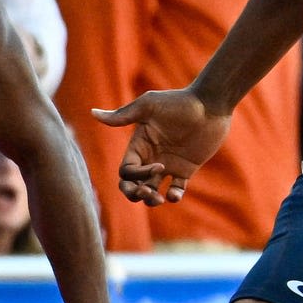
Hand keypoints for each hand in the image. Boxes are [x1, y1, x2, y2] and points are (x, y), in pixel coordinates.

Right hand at [93, 88, 229, 204]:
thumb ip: (123, 115)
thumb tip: (92, 113)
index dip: (136, 175)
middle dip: (134, 194)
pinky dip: (174, 196)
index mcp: (138, 146)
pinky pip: (176, 189)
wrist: (209, 106)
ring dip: (151, 199)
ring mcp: (168, 165)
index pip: (127, 170)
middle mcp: (150, 157)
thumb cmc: (178, 102)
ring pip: (151, 190)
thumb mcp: (148, 106)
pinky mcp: (186, 169)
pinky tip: (174, 195)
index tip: (159, 166)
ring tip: (159, 199)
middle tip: (147, 195)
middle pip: (133, 184)